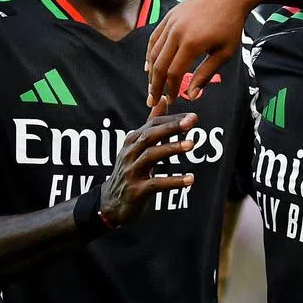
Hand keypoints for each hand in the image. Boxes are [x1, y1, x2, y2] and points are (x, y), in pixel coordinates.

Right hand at [99, 111, 197, 226]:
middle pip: (150, 135)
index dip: (172, 119)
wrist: (110, 203)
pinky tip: (190, 179)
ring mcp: (132, 171)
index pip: (152, 125)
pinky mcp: (137, 190)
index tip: (192, 116)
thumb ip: (152, 124)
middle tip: (191, 122)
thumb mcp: (138, 147)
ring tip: (191, 145)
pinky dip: (173, 181)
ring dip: (172, 148)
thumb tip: (164, 99)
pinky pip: (156, 184)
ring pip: (151, 156)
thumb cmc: (130, 171)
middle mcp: (130, 153)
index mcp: (133, 141)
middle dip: (171, 127)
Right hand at [145, 0, 261, 104]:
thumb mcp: (225, 52)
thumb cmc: (231, 24)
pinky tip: (150, 65)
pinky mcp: (169, 16)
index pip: (174, 73)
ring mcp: (171, 22)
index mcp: (192, 43)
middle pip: (159, 64)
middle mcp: (177, 32)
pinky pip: (155, 38)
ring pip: (154, 52)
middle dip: (155, 85)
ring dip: (150, 72)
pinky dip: (150, 53)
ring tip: (151, 86)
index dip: (171, 89)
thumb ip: (206, 74)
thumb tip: (192, 95)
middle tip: (152, 101)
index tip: (171, 101)